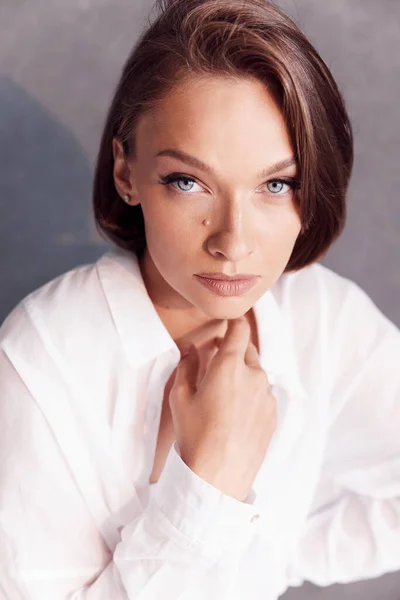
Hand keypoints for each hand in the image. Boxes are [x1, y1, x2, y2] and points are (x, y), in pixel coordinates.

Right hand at [169, 317, 276, 501]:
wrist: (218, 477)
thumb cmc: (195, 436)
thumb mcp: (180, 398)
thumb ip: (186, 367)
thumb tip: (191, 349)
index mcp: (229, 365)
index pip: (240, 330)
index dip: (234, 324)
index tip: (227, 326)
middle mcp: (254, 375)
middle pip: (249, 351)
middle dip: (234, 352)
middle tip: (217, 366)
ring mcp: (267, 396)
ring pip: (256, 375)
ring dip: (244, 376)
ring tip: (225, 397)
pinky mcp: (273, 415)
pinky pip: (263, 396)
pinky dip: (252, 396)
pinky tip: (237, 416)